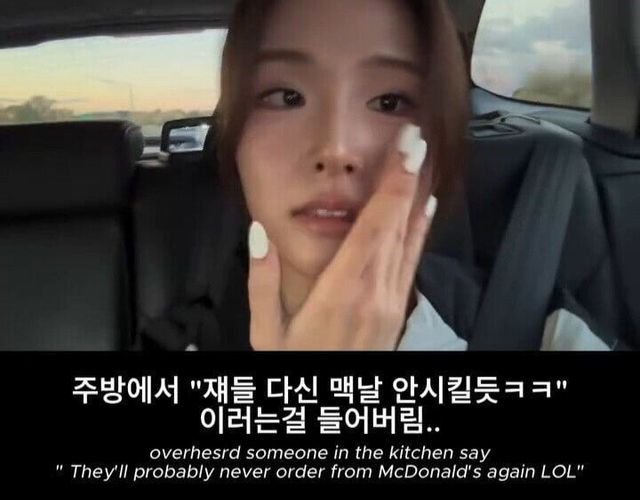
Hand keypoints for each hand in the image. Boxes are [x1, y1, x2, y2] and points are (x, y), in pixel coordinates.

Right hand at [247, 124, 437, 350]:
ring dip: (416, 198)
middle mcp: (374, 292)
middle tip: (416, 138)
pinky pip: (412, 262)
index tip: (406, 149)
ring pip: (409, 240)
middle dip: (408, 178)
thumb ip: (261, 280)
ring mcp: (391, 302)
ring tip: (423, 162)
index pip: (373, 226)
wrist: (334, 407)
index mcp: (340, 291)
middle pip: (397, 224)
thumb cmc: (296, 366)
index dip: (392, 184)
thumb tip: (258, 232)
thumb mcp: (266, 331)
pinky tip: (424, 211)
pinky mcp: (397, 310)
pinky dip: (420, 231)